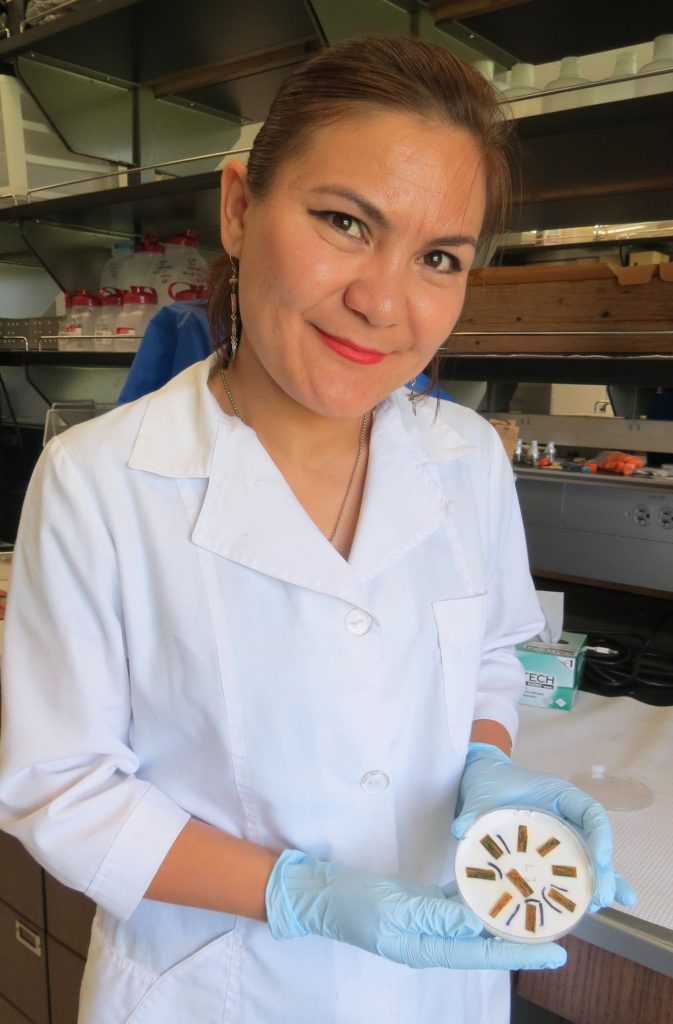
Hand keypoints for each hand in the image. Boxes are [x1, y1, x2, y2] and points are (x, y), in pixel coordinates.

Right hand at [266, 849, 566, 969]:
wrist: (321, 893)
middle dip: (521, 936)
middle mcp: (432, 941)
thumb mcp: (392, 908)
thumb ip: (433, 916)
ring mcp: (426, 924)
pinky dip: (478, 898)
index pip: (483, 954)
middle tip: (558, 925)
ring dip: (502, 917)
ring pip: (474, 924)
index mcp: (426, 949)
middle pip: (485, 943)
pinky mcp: (420, 907)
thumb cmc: (352, 903)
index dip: (520, 952)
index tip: (556, 951)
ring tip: (535, 906)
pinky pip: (456, 905)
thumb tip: (475, 924)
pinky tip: (495, 886)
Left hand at [452, 742, 637, 911]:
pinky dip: (582, 889)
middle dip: (603, 870)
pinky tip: (593, 911)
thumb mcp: (482, 793)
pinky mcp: (551, 853)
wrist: (481, 784)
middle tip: (601, 898)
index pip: (591, 811)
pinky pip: (571, 871)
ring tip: (602, 907)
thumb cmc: (489, 783)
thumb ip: (474, 811)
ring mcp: (561, 835)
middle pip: (595, 842)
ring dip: (600, 883)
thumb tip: (462, 830)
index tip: (601, 861)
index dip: (601, 836)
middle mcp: (566, 815)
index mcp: (558, 794)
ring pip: (590, 860)